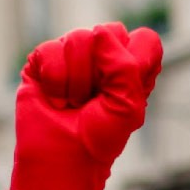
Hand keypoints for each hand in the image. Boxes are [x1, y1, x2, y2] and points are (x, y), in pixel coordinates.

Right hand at [10, 23, 163, 189]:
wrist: (62, 157)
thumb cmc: (100, 137)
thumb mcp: (127, 106)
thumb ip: (125, 68)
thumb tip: (100, 33)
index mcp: (133, 67)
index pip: (145, 39)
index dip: (135, 59)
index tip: (123, 87)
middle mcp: (105, 57)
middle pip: (108, 32)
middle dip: (101, 70)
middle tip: (95, 98)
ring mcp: (73, 56)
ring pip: (77, 38)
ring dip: (76, 80)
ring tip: (74, 102)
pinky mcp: (43, 60)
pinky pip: (49, 50)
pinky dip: (54, 80)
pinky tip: (56, 99)